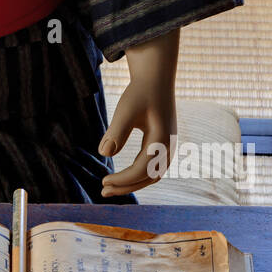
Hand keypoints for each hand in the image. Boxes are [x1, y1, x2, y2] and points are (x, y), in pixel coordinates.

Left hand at [97, 80, 176, 194]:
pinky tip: (122, 176)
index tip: (103, 182)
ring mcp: (169, 147)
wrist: (156, 79)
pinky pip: (153, 167)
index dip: (123, 179)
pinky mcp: (164, 145)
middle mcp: (169, 146)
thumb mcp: (125, 110)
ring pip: (153, 175)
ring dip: (133, 183)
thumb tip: (104, 154)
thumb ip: (116, 131)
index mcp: (161, 139)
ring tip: (110, 187)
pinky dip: (138, 176)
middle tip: (103, 191)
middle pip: (150, 177)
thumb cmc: (140, 93)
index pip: (142, 169)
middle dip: (126, 186)